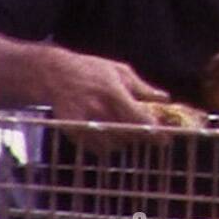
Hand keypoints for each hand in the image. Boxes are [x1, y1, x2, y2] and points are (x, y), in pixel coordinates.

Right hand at [41, 47, 170, 153]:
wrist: (53, 73)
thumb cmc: (91, 69)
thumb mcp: (120, 71)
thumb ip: (143, 88)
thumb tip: (165, 98)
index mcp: (113, 92)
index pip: (139, 119)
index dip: (154, 131)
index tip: (164, 138)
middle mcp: (99, 109)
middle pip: (129, 134)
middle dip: (140, 135)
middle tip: (144, 131)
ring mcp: (85, 122)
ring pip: (115, 144)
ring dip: (124, 140)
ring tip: (122, 127)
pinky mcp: (73, 131)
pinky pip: (97, 148)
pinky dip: (106, 145)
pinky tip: (106, 132)